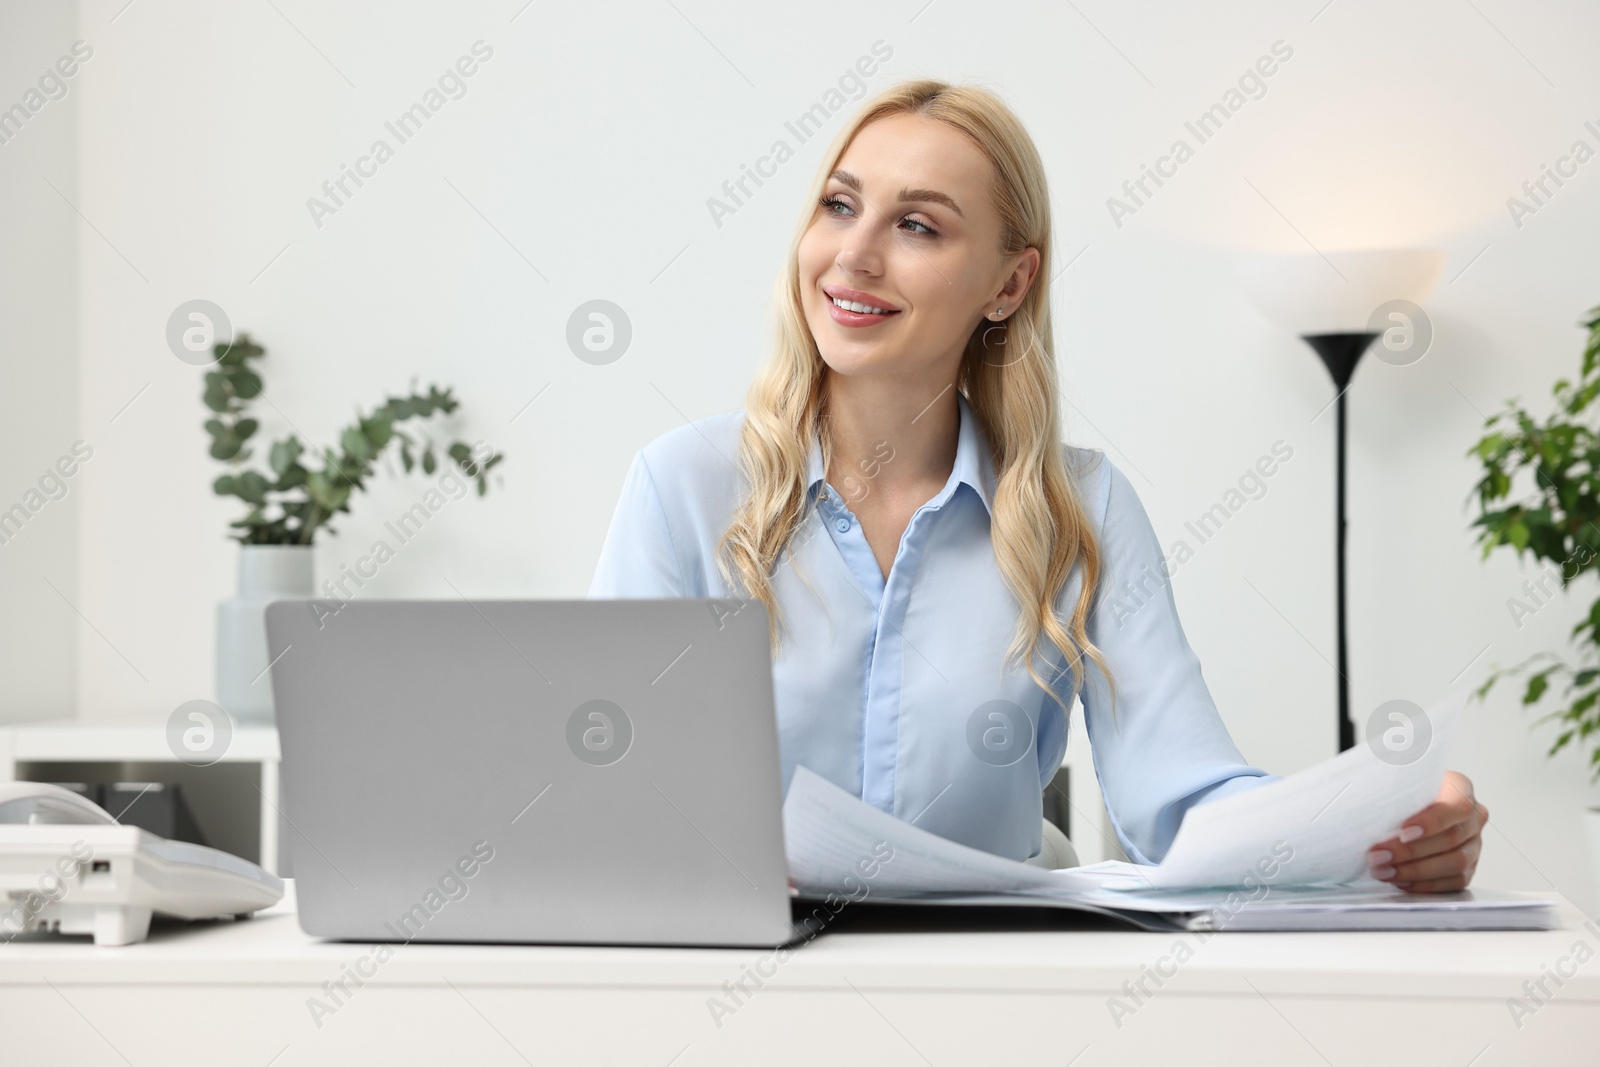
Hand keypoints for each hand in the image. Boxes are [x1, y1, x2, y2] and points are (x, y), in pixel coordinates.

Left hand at [1366, 770, 1487, 892]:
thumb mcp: (1396, 778)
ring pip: (1455, 864)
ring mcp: (1474, 845)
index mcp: (1460, 788)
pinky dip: (1424, 884)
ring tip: (1383, 871)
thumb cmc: (1400, 790)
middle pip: (1451, 839)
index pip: (1456, 806)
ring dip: (1414, 871)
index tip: (1403, 832)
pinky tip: (1400, 881)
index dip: (1431, 822)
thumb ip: (1389, 784)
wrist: (1407, 805)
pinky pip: (1453, 883)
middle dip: (1410, 851)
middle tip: (1378, 856)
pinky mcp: (1468, 868)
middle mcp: (1474, 817)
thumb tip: (1363, 799)